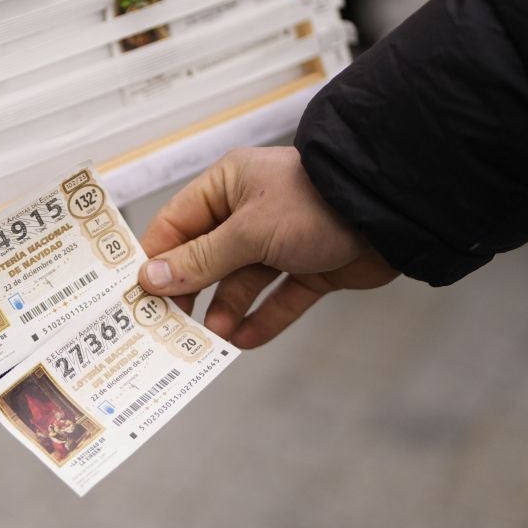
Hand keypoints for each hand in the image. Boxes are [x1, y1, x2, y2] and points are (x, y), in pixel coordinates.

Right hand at [137, 146, 396, 347]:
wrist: (389, 211)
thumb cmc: (316, 204)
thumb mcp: (250, 231)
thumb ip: (202, 258)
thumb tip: (153, 276)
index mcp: (228, 187)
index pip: (177, 225)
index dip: (157, 259)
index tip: (138, 295)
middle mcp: (250, 212)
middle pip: (207, 258)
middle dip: (191, 291)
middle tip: (170, 326)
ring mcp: (281, 242)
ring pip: (242, 282)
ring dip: (226, 310)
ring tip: (212, 337)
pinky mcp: (311, 268)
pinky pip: (278, 298)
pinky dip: (263, 319)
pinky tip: (244, 341)